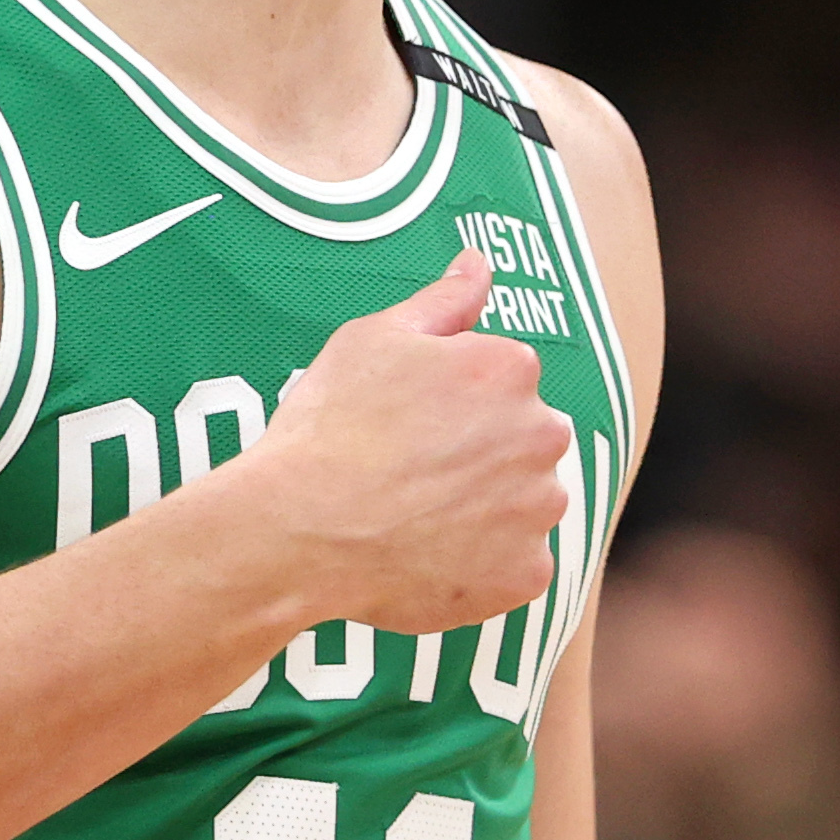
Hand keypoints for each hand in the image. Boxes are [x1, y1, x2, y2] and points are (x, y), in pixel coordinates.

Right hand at [251, 251, 573, 634]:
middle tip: (409, 475)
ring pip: (525, 504)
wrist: (297, 530)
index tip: (407, 426)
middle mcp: (542, 434)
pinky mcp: (526, 576)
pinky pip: (516, 567)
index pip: (503, 381)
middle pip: (523, 441)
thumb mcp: (375, 338)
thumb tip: (480, 264)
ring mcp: (538, 510)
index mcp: (511, 369)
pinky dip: (483, 568)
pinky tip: (427, 558)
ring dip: (487, 511)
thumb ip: (444, 301)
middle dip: (481, 455)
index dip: (451, 405)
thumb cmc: (329, 427)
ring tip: (414, 520)